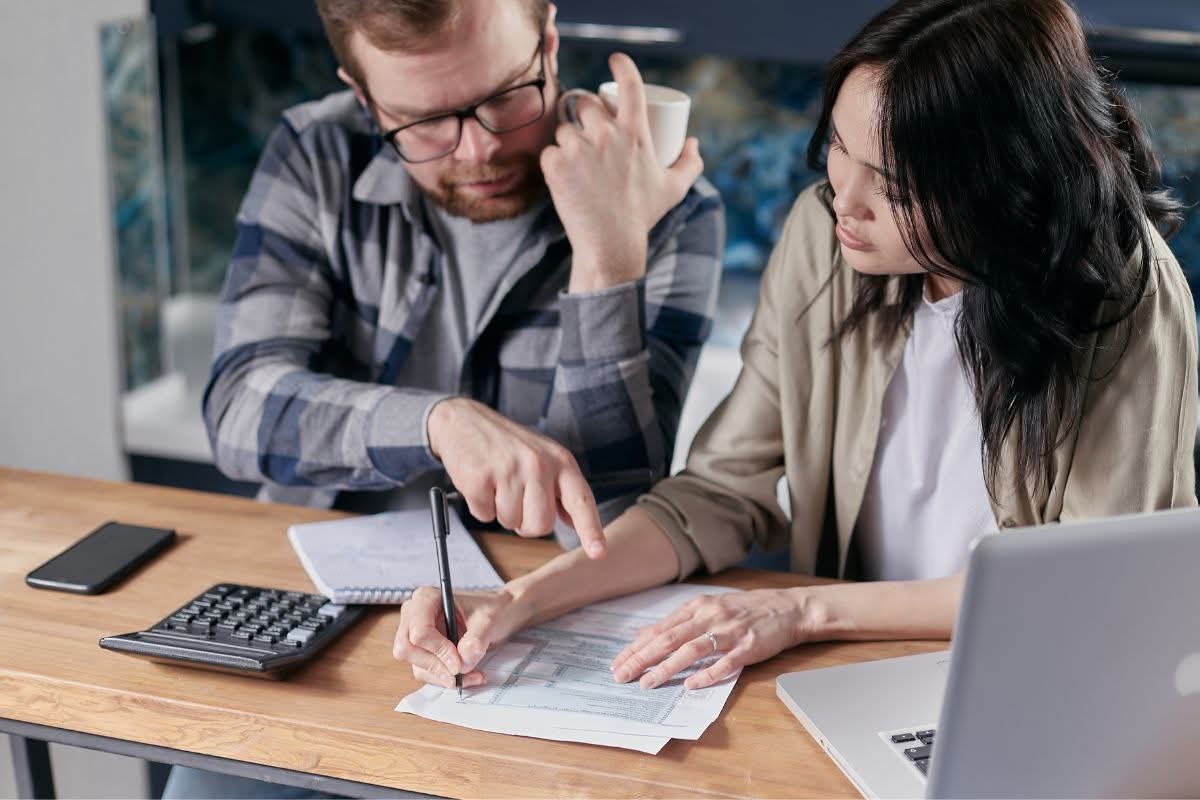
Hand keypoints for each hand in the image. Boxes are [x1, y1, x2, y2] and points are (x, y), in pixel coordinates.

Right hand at [393, 586, 531, 687]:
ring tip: (474, 675)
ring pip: (416, 665)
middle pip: (407, 650)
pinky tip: (469, 675)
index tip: (459, 663)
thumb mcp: (489, 620)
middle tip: (461, 674)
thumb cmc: (491, 609)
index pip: (419, 631)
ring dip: (444, 676)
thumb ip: (475, 640)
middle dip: (436, 666)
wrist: (498, 614)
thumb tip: (462, 664)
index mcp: (426, 598)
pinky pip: (426, 672)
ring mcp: (415, 633)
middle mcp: (414, 615)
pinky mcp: (422, 651)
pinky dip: (445, 678)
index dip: (438, 651)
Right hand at [427, 397, 606, 556]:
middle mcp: (538, 464)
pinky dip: (480, 506)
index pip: (581, 500)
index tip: (599, 553)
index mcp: (560, 461)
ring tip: (497, 483)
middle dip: (526, 523)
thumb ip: (561, 489)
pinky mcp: (480, 478)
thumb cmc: (508, 444)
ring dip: (501, 512)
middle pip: (541, 525)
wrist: (464, 420)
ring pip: (511, 523)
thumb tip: (574, 522)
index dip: (591, 530)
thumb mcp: (544, 457)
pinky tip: (481, 482)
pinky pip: (484, 516)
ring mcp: (509, 470)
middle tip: (516, 498)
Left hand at [541, 52, 703, 292]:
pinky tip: (563, 176)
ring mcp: (578, 149)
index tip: (615, 60)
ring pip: (564, 129)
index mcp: (635, 133)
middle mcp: (606, 135)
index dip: (622, 66)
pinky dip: (554, 162)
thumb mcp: (674, 189)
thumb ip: (690, 164)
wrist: (610, 244)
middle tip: (588, 134)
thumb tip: (692, 143)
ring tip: (577, 162)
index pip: (630, 86)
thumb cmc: (643, 216)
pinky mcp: (555, 165)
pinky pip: (549, 152)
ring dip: (568, 140)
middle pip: (586, 104)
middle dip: (585, 114)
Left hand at [610, 589, 813, 689]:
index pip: (659, 629)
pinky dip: (707, 674)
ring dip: (667, 667)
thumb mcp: (708, 607)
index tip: (617, 663)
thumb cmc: (745, 610)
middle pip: (668, 639)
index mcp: (697, 607)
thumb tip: (644, 634)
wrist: (788, 608)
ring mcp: (729, 631)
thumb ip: (678, 621)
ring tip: (648, 683)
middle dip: (641, 659)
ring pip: (691, 650)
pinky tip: (691, 685)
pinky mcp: (748, 646)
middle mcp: (709, 616)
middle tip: (621, 675)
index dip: (636, 647)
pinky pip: (725, 662)